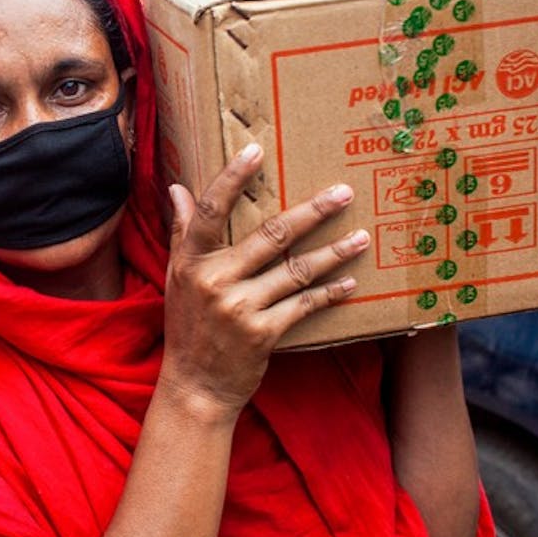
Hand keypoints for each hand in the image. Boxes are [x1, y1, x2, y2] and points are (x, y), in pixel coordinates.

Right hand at [160, 143, 368, 418]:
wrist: (195, 385)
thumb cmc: (187, 326)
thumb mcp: (176, 277)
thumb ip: (182, 233)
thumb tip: (178, 189)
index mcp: (191, 262)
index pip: (211, 212)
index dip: (232, 179)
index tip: (255, 151)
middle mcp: (215, 281)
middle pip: (270, 236)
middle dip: (312, 212)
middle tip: (343, 192)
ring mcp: (240, 308)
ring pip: (296, 270)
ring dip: (333, 253)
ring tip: (361, 237)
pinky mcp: (263, 333)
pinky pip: (303, 305)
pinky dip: (329, 293)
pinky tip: (349, 281)